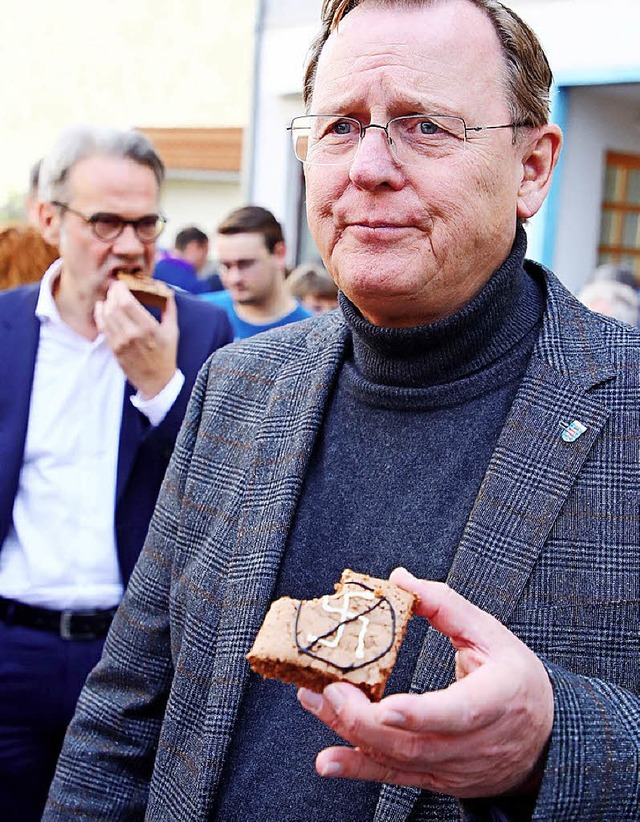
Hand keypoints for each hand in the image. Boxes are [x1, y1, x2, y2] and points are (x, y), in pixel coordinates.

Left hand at [95, 281, 178, 398]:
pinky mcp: (114, 349)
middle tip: (116, 288)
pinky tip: (102, 307)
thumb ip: (169, 309)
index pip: (126, 302)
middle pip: (114, 306)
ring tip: (111, 297)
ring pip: (106, 315)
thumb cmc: (166, 355)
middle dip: (113, 293)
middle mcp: (132, 335)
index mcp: (149, 328)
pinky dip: (100, 314)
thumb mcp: (172, 331)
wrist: (156, 381)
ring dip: (107, 302)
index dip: (120, 290)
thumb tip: (165, 291)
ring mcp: (121, 343)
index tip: (122, 284)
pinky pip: (103, 327)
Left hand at [297, 567, 552, 798]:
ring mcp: (454, 768)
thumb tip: (400, 579)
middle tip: (329, 690)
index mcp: (498, 700)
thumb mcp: (491, 635)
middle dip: (365, 720)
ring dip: (350, 734)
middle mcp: (475, 743)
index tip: (386, 707)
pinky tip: (327, 761)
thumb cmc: (518, 681)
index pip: (459, 713)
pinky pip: (394, 777)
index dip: (421, 714)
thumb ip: (445, 605)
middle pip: (416, 743)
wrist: (546, 741)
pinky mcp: (438, 779)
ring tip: (314, 703)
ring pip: (398, 759)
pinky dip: (357, 768)